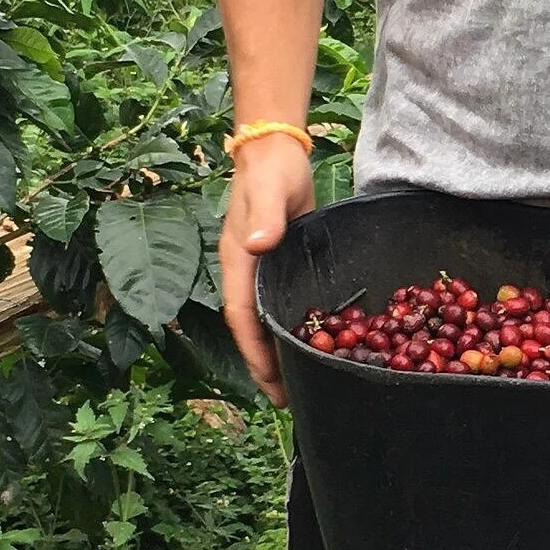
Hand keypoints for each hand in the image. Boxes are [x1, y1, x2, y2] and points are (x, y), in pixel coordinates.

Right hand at [221, 134, 315, 406]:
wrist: (277, 150)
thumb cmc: (272, 170)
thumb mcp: (269, 190)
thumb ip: (265, 215)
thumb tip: (256, 244)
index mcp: (238, 261)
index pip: (241, 315)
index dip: (253, 350)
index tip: (269, 380)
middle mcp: (246, 272)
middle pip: (252, 328)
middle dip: (265, 364)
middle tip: (287, 400)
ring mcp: (263, 270)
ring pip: (267, 319)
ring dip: (278, 351)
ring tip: (298, 384)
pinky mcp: (283, 263)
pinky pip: (283, 303)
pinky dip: (292, 327)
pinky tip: (311, 342)